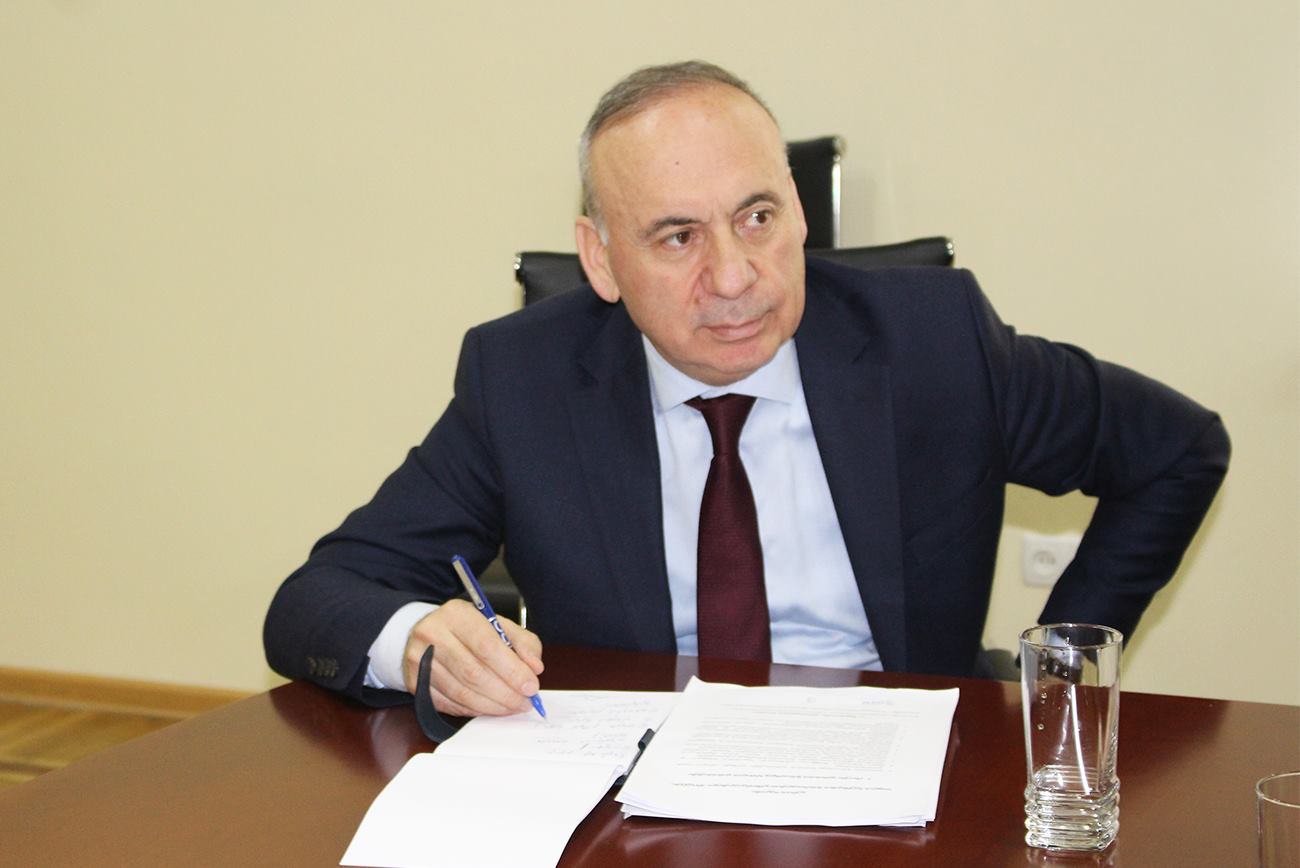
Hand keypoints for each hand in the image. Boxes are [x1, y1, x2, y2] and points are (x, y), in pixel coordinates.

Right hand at [401, 599, 543, 716]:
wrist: (429, 632)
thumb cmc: (469, 630)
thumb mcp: (498, 625)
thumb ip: (523, 643)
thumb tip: (534, 668)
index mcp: (456, 614)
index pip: (486, 646)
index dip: (511, 670)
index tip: (531, 686)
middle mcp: (432, 635)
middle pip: (473, 673)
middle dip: (504, 693)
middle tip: (524, 702)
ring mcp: (419, 661)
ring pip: (460, 692)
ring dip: (491, 706)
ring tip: (511, 707)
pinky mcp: (414, 683)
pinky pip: (448, 704)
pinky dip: (473, 710)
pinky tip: (489, 708)